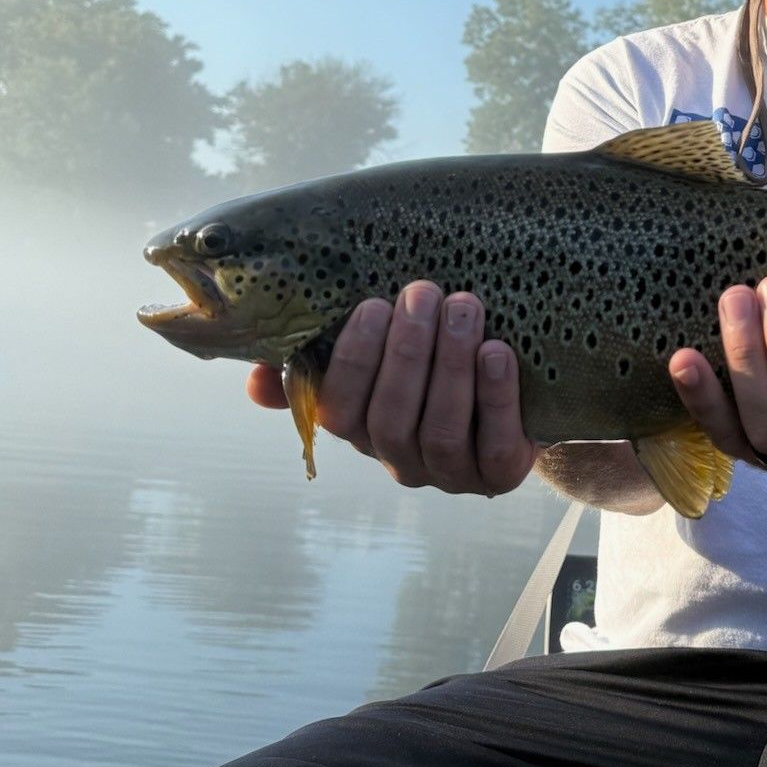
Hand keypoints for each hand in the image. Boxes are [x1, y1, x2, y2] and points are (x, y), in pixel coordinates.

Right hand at [246, 282, 535, 494]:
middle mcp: (400, 460)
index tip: (372, 305)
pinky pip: (496, 446)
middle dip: (407, 351)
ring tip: (464, 307)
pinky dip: (496, 397)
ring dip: (451, 365)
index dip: (354, 360)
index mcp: (361, 430)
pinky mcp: (500, 474)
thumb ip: (317, 361)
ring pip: (441, 430)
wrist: (513, 390)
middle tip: (424, 293)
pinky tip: (497, 352)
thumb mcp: (379, 354)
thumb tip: (253, 381)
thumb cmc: (432, 360)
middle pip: (392, 418)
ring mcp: (451, 474)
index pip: (339, 411)